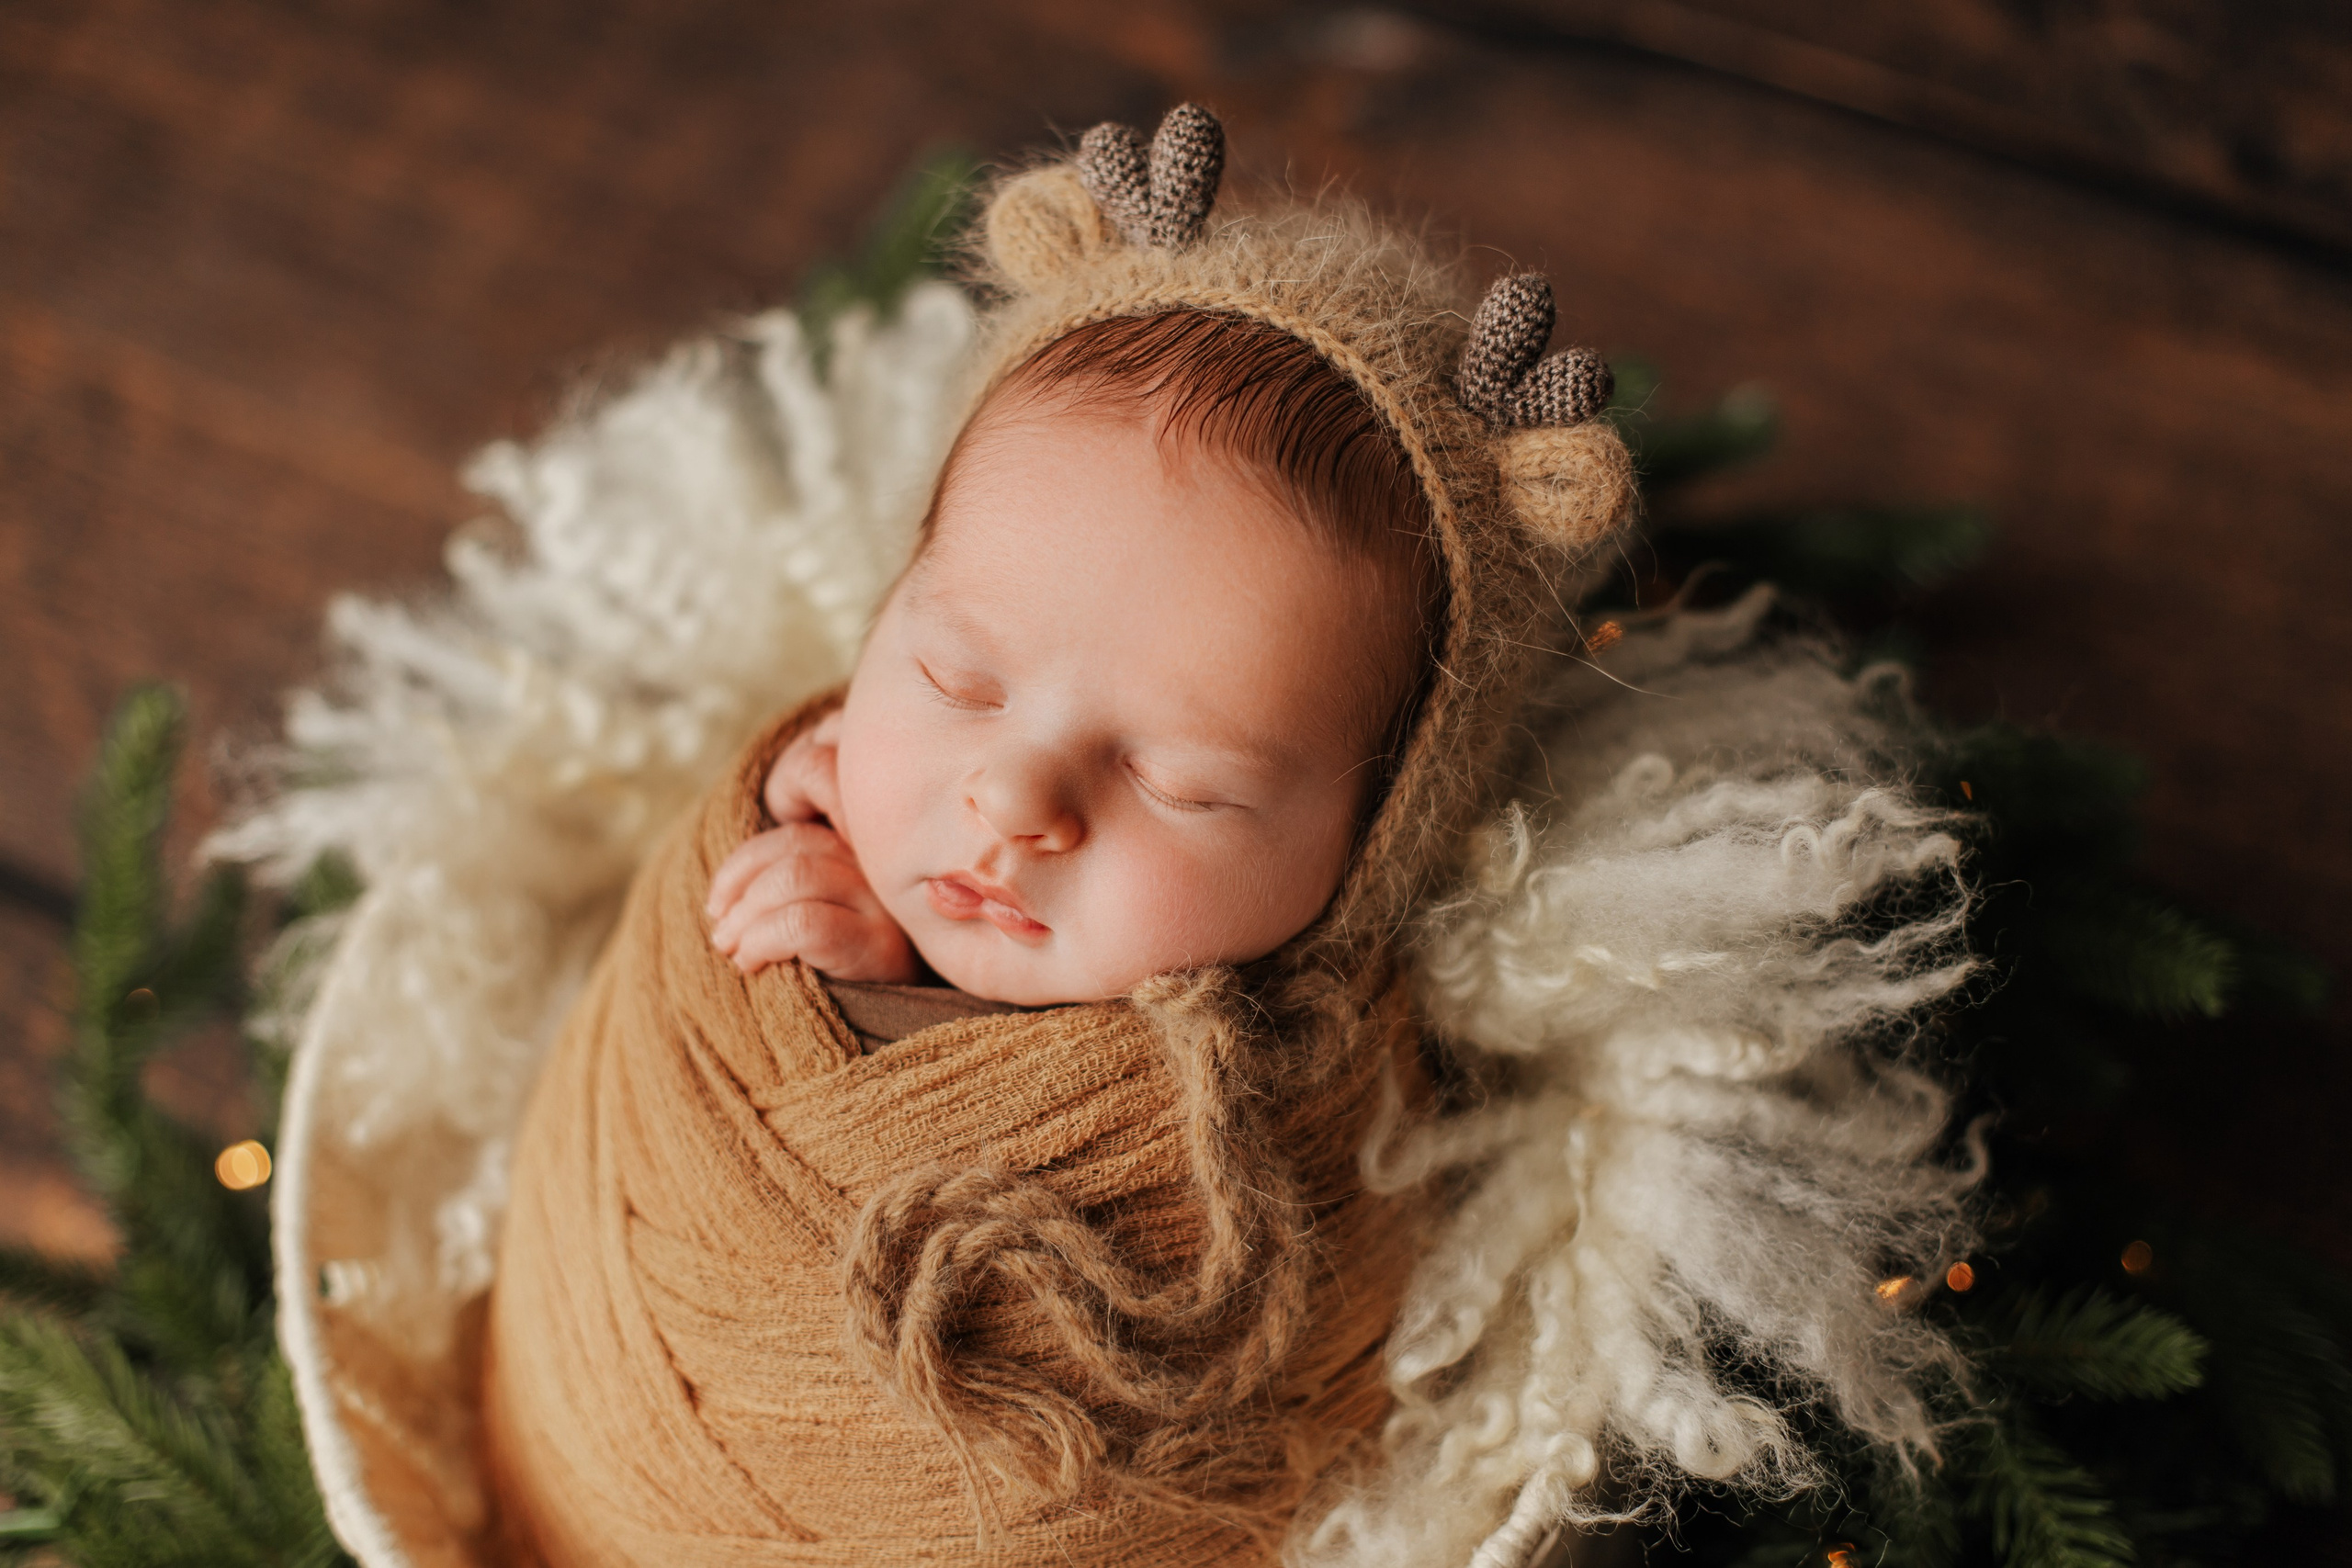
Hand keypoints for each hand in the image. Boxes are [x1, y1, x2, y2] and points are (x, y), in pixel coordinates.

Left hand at [705, 713, 917, 980]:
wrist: (901, 1029)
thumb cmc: (847, 971)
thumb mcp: (827, 911)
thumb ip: (798, 877)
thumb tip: (723, 891)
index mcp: (866, 848)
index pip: (800, 822)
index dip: (746, 856)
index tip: (719, 899)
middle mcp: (881, 866)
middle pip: (794, 845)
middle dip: (737, 886)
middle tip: (718, 928)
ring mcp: (884, 903)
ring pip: (793, 877)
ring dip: (745, 916)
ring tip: (731, 948)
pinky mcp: (881, 945)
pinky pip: (802, 922)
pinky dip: (761, 940)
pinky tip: (752, 963)